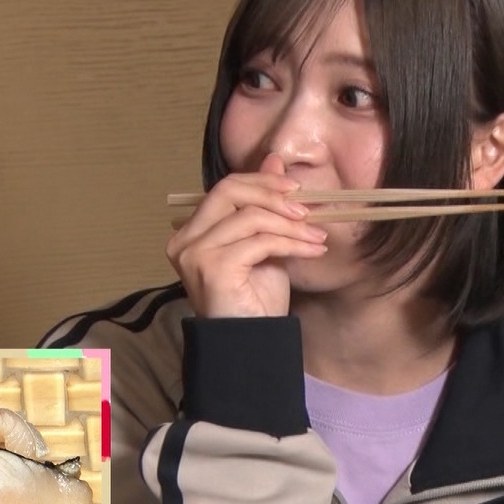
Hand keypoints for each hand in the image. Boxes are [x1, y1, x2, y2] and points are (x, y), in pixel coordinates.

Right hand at [166, 154, 328, 317]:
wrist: (253, 343)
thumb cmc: (255, 300)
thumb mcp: (265, 243)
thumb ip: (264, 205)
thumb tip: (274, 160)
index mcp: (192, 231)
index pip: (226, 188)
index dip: (262, 181)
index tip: (296, 189)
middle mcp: (185, 240)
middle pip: (230, 191)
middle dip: (273, 194)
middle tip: (306, 208)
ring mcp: (195, 253)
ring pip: (251, 217)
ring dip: (292, 225)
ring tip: (317, 237)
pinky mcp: (213, 267)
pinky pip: (261, 241)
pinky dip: (292, 242)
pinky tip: (312, 250)